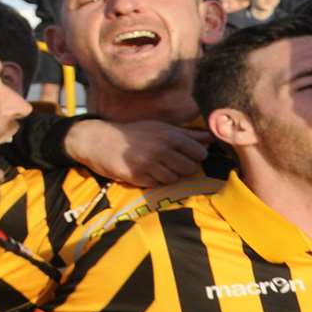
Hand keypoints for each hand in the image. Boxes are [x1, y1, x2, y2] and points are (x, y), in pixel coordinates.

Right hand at [65, 119, 210, 186]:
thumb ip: (189, 134)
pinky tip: (146, 172)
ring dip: (169, 175)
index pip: (200, 153)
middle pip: (190, 168)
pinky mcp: (136, 176)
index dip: (197, 156)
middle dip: (185, 168)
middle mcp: (162, 150)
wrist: (100, 140)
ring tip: (158, 167)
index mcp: (171, 136)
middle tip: (173, 163)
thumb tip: (212, 138)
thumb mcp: (162, 128)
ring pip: (174, 178)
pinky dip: (154, 181)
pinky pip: (156, 184)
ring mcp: (149, 164)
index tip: (189, 155)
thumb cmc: (135, 133)